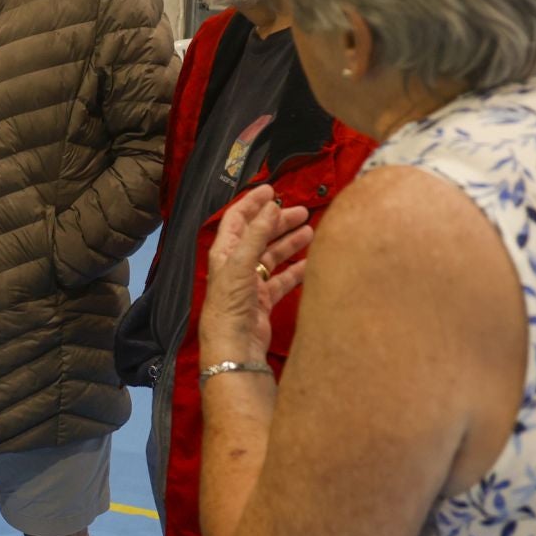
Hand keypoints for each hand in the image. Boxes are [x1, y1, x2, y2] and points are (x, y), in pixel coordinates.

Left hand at [199, 185, 313, 368]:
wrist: (234, 345)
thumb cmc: (229, 304)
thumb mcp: (241, 263)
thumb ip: (257, 234)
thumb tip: (270, 207)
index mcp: (225, 252)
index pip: (238, 219)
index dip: (253, 203)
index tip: (272, 190)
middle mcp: (236, 265)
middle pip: (259, 235)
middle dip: (278, 222)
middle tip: (301, 211)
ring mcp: (250, 283)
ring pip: (272, 256)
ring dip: (289, 243)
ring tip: (310, 231)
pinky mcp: (263, 300)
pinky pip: (282, 279)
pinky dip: (296, 270)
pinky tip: (311, 263)